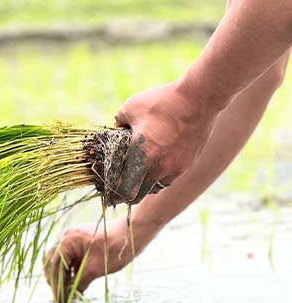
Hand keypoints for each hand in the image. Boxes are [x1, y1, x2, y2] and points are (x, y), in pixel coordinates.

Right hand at [44, 218, 137, 301]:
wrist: (133, 233)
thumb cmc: (115, 248)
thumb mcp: (96, 268)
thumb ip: (79, 282)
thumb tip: (68, 295)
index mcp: (68, 240)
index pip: (55, 265)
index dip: (56, 284)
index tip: (59, 299)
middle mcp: (68, 237)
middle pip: (54, 262)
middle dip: (57, 280)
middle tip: (61, 297)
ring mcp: (75, 239)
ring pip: (62, 261)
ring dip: (64, 276)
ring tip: (68, 292)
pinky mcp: (82, 243)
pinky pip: (72, 258)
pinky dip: (72, 271)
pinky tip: (75, 283)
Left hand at [113, 80, 218, 203]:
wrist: (198, 99)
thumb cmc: (163, 101)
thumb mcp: (132, 106)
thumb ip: (119, 122)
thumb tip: (116, 128)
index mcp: (141, 154)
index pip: (125, 189)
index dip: (115, 195)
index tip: (110, 196)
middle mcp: (158, 166)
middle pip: (138, 195)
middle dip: (127, 196)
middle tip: (120, 193)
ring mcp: (174, 168)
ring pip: (154, 188)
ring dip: (145, 187)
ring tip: (139, 180)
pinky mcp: (185, 165)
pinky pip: (168, 180)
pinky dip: (159, 179)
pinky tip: (156, 169)